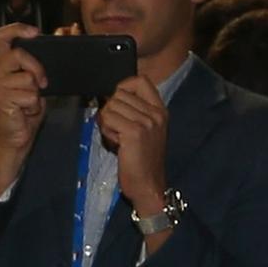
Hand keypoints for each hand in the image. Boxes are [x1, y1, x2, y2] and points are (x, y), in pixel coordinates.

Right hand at [0, 23, 49, 190]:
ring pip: (28, 78)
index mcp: (0, 64)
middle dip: (36, 68)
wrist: (16, 137)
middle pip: (19, 55)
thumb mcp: (34, 80)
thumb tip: (62, 33)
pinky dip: (34, 105)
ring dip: (36, 93)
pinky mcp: (1, 100)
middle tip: (42, 83)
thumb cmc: (25, 109)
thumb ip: (38, 62)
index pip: (2, 36)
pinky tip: (25, 111)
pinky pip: (30, 95)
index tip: (35, 33)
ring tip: (29, 103)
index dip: (18, 29)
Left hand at [99, 73, 171, 223]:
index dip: (123, 86)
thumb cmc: (142, 161)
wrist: (148, 186)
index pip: (140, 80)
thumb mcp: (145, 131)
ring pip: (111, 105)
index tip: (117, 103)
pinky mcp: (134, 132)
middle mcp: (156, 113)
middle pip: (119, 93)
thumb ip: (133, 112)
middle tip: (116, 129)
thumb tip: (108, 97)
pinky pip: (108, 119)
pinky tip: (116, 143)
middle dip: (111, 109)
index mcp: (160, 110)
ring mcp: (146, 122)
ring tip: (117, 137)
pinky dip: (106, 131)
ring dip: (107, 121)